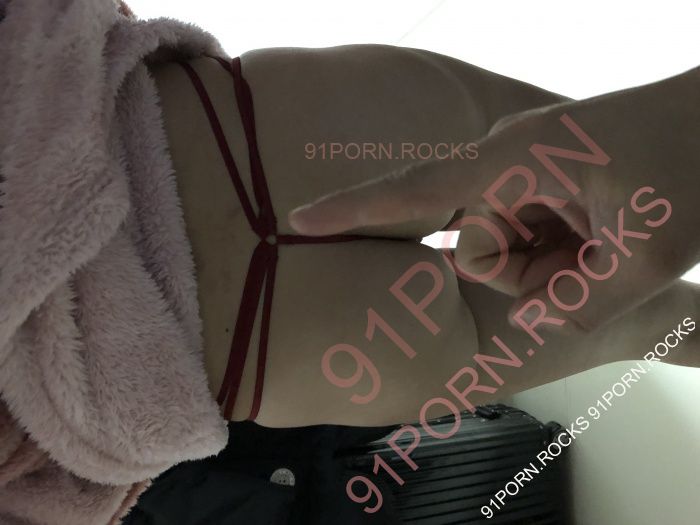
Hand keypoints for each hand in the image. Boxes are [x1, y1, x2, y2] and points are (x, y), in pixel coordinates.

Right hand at [288, 67, 699, 334]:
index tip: (299, 219)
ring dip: (556, 263)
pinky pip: (527, 239)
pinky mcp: (538, 183)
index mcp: (515, 161)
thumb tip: (532, 326)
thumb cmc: (694, 164)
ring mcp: (522, 174)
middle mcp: (506, 163)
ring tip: (607, 239)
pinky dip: (563, 252)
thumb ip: (583, 300)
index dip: (353, 209)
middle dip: (534, 271)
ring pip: (506, 252)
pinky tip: (600, 233)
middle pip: (478, 250)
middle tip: (597, 253)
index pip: (417, 190)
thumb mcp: (650, 249)